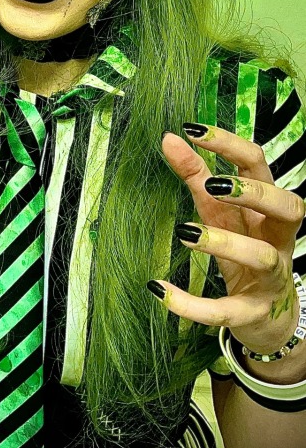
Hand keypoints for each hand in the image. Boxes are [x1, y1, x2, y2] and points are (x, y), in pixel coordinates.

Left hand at [152, 125, 305, 353]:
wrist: (265, 317)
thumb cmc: (242, 251)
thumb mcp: (218, 211)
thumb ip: (196, 176)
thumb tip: (169, 138)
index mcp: (267, 209)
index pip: (260, 166)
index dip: (231, 146)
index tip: (193, 130)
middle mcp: (277, 239)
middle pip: (288, 207)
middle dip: (254, 193)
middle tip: (214, 185)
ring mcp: (270, 278)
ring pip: (261, 257)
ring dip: (224, 243)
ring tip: (185, 231)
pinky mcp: (251, 313)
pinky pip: (225, 310)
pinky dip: (192, 305)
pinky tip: (160, 290)